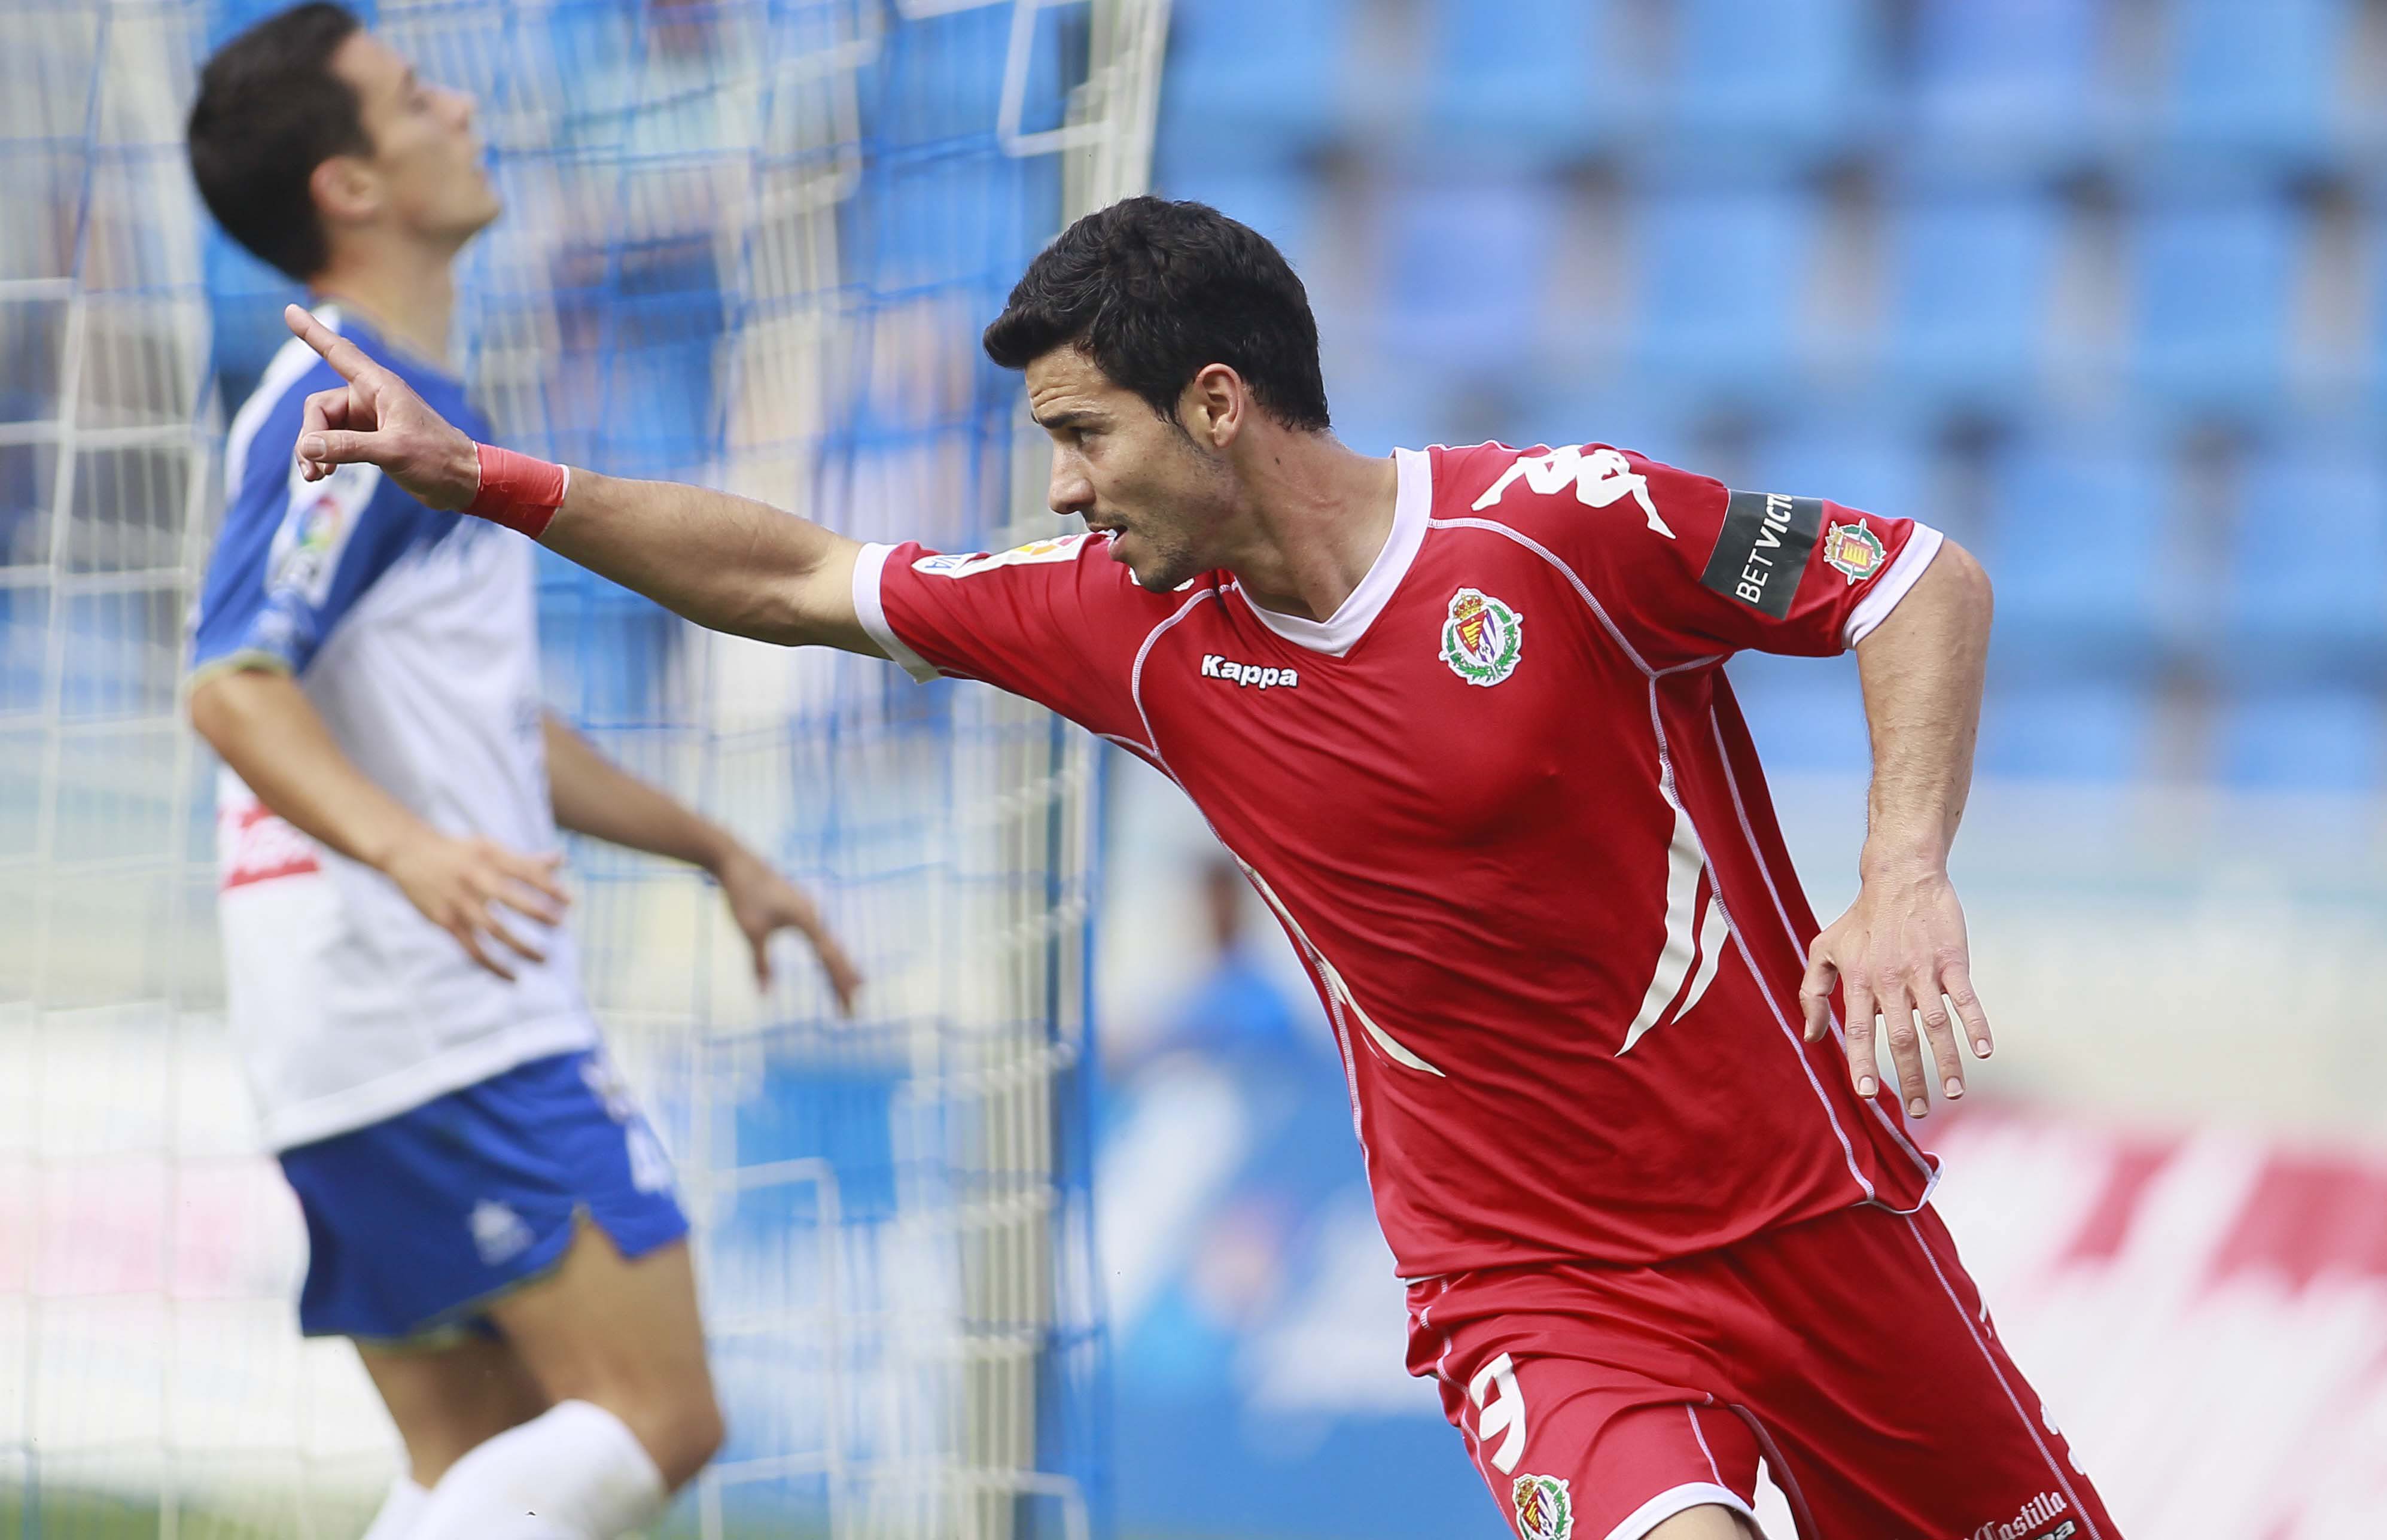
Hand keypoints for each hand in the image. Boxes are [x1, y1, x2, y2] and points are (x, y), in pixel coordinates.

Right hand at [283, 305, 480, 509]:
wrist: (464, 482)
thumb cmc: (438, 459)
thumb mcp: (392, 451)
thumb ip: (348, 447)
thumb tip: (307, 447)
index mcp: (380, 387)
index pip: (338, 353)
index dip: (312, 332)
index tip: (289, 310)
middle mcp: (371, 398)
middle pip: (318, 407)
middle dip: (310, 436)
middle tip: (313, 470)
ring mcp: (369, 420)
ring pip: (322, 427)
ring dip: (313, 451)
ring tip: (315, 478)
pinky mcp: (370, 440)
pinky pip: (334, 441)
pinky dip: (325, 457)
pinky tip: (322, 475)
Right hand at [383, 834, 571, 980]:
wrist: (408, 853)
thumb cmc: (457, 851)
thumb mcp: (489, 846)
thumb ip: (525, 859)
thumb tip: (562, 861)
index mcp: (490, 857)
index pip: (526, 872)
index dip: (550, 887)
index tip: (571, 901)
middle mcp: (475, 879)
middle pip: (512, 898)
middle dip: (539, 913)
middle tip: (561, 924)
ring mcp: (460, 903)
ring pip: (495, 930)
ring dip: (521, 947)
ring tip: (545, 960)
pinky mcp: (446, 922)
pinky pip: (473, 949)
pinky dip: (493, 966)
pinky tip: (513, 978)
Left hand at [713, 846, 862, 1012]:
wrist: (737, 860)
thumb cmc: (743, 894)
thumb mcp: (751, 931)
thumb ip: (761, 964)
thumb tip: (764, 994)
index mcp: (808, 921)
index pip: (830, 960)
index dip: (841, 986)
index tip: (849, 1008)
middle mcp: (814, 915)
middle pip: (836, 954)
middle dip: (845, 981)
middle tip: (854, 1008)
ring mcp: (808, 910)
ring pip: (830, 944)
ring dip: (839, 967)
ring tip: (853, 986)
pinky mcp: (798, 907)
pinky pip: (820, 936)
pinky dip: (828, 953)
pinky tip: (827, 958)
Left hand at [1799, 865, 1992, 1117]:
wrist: (1900, 878)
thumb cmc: (1859, 919)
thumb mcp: (1823, 949)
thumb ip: (1812, 993)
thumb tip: (1812, 1036)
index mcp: (1858, 980)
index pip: (1860, 1031)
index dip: (1863, 1064)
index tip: (1868, 1095)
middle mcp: (1890, 980)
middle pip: (1902, 1038)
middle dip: (1911, 1078)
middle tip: (1920, 1111)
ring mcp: (1923, 971)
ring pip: (1936, 1025)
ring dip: (1947, 1061)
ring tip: (1953, 1092)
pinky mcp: (1952, 961)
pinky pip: (1965, 999)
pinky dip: (1976, 1025)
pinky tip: (1984, 1051)